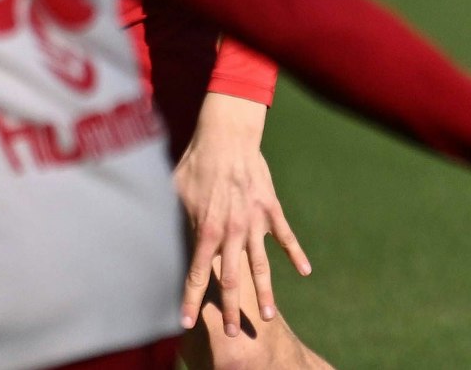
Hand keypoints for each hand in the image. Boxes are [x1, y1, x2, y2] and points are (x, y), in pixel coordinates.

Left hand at [174, 93, 310, 333]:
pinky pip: (286, 236)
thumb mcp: (177, 194)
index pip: (198, 274)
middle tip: (236, 334)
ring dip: (265, 292)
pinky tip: (305, 272)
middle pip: (233, 279)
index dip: (191, 300)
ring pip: (262, 265)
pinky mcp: (271, 208)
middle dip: (232, 309)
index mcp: (207, 230)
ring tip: (268, 316)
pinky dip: (296, 254)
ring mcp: (255, 221)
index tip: (187, 322)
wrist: (227, 136)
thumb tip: (165, 241)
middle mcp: (233, 231)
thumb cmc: (196, 163)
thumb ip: (178, 222)